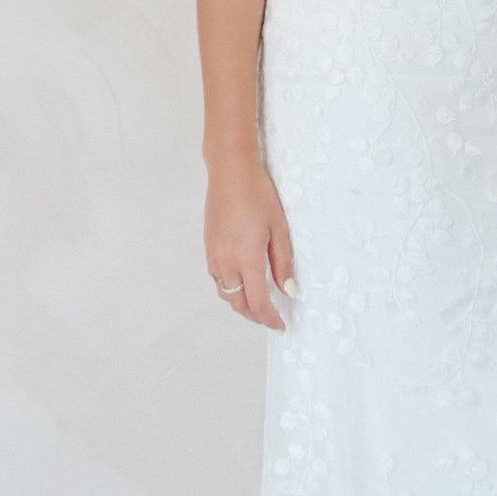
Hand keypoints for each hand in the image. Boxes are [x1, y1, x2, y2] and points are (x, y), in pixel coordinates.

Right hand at [204, 154, 298, 330]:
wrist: (230, 170)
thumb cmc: (258, 194)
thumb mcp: (279, 228)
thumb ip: (283, 263)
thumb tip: (288, 290)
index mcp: (246, 258)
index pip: (258, 303)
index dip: (270, 319)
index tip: (281, 325)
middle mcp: (226, 262)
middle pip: (238, 304)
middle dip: (255, 316)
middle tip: (272, 318)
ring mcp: (213, 255)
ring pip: (225, 294)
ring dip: (241, 304)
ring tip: (259, 303)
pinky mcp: (208, 247)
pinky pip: (218, 279)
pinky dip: (231, 288)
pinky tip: (242, 281)